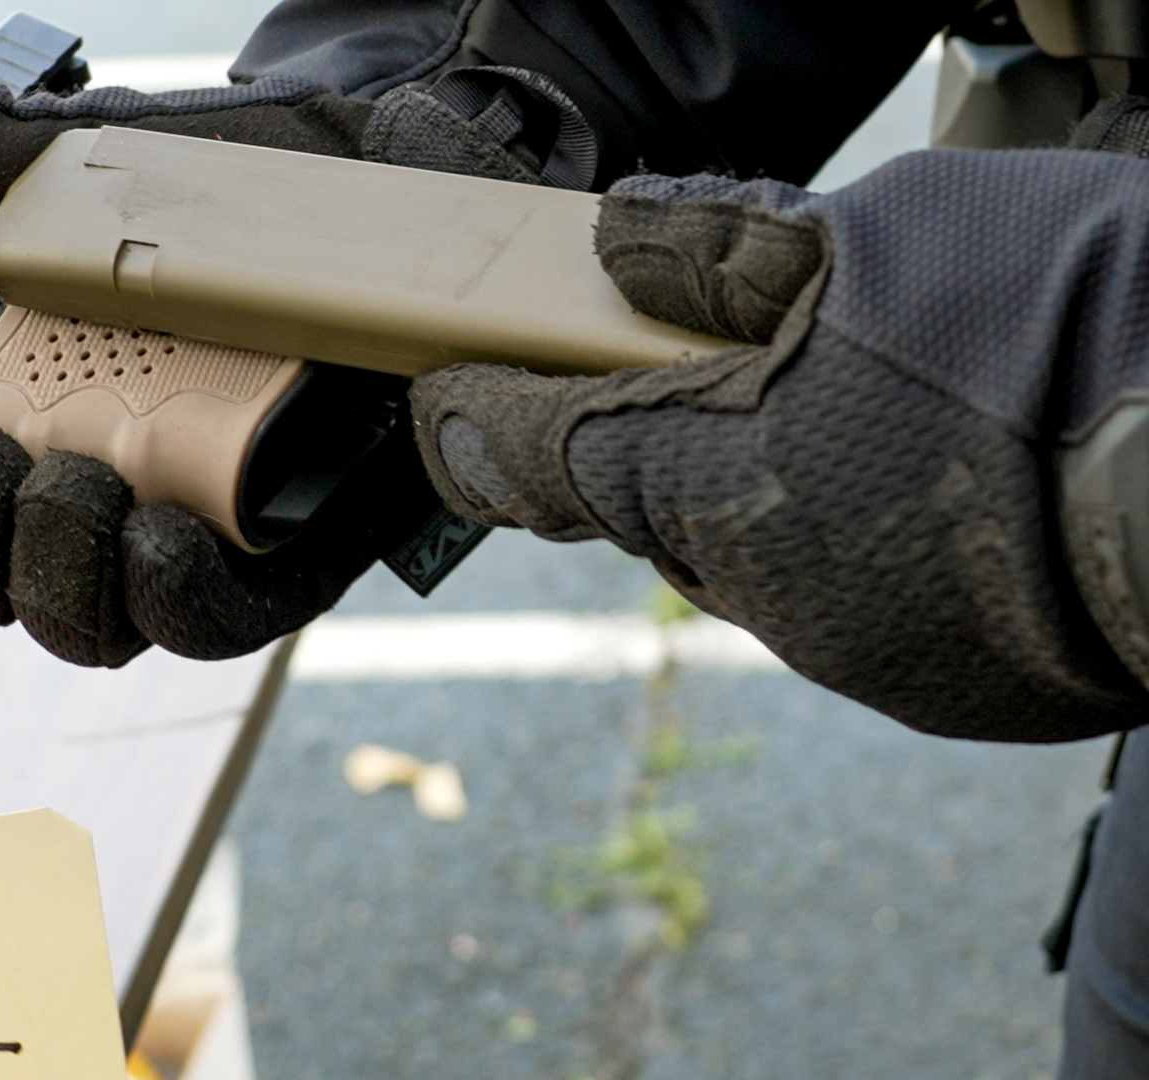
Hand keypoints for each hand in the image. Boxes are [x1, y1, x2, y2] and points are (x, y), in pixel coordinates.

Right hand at [0, 36, 593, 666]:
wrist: (389, 176)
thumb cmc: (229, 186)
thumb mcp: (82, 164)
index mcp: (40, 418)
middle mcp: (110, 489)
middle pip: (13, 590)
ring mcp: (197, 527)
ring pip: (102, 622)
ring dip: (65, 576)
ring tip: (82, 487)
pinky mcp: (292, 552)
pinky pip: (218, 615)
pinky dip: (173, 593)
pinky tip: (160, 537)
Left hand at [412, 147, 1148, 741]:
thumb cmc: (1068, 329)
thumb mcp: (879, 238)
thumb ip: (722, 250)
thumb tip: (617, 246)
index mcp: (707, 480)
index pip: (539, 456)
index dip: (481, 420)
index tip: (446, 400)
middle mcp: (761, 591)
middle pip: (662, 509)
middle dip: (675, 441)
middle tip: (748, 366)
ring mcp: (855, 656)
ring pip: (768, 559)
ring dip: (788, 492)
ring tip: (887, 415)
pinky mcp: (947, 692)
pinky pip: (863, 603)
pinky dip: (874, 545)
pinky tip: (949, 487)